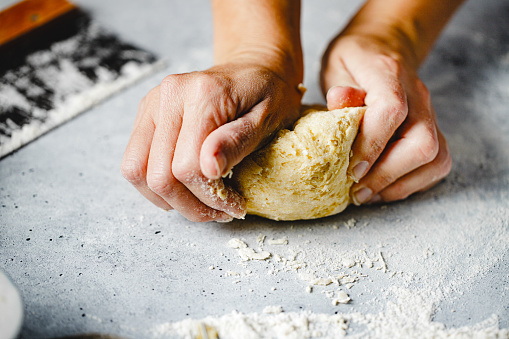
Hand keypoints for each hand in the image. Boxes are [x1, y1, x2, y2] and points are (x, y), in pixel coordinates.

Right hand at [121, 62, 302, 221]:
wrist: (253, 67)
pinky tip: (184, 188)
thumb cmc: (268, 94)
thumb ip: (237, 141)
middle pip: (158, 175)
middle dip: (190, 205)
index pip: (187, 167)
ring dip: (168, 200)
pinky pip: (134, 161)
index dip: (209, 197)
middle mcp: (169, 95)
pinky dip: (155, 185)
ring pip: (136, 171)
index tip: (234, 205)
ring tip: (200, 203)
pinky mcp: (146, 114)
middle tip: (220, 211)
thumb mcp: (267, 119)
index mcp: (202, 94)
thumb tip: (209, 167)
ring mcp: (152, 103)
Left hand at [321, 34, 451, 204]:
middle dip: (387, 175)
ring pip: (436, 159)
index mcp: (389, 74)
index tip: (352, 170)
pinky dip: (411, 184)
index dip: (372, 144)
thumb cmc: (355, 62)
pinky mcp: (435, 132)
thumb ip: (339, 88)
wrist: (384, 48)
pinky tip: (384, 187)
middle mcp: (418, 96)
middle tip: (357, 191)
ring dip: (400, 185)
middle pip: (423, 143)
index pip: (391, 110)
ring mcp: (430, 115)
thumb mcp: (337, 65)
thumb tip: (338, 100)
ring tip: (368, 194)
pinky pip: (436, 165)